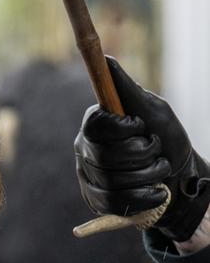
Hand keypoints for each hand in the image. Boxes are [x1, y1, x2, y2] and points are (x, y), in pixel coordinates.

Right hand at [75, 57, 209, 241]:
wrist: (178, 176)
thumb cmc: (166, 138)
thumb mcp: (153, 110)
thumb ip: (127, 91)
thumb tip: (106, 59)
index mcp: (95, 124)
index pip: (95, 126)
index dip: (122, 129)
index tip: (140, 127)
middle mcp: (85, 150)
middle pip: (105, 155)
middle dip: (142, 154)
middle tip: (156, 149)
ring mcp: (89, 177)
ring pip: (112, 181)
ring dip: (147, 175)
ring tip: (160, 170)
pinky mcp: (97, 202)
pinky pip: (114, 203)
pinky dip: (142, 198)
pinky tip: (157, 192)